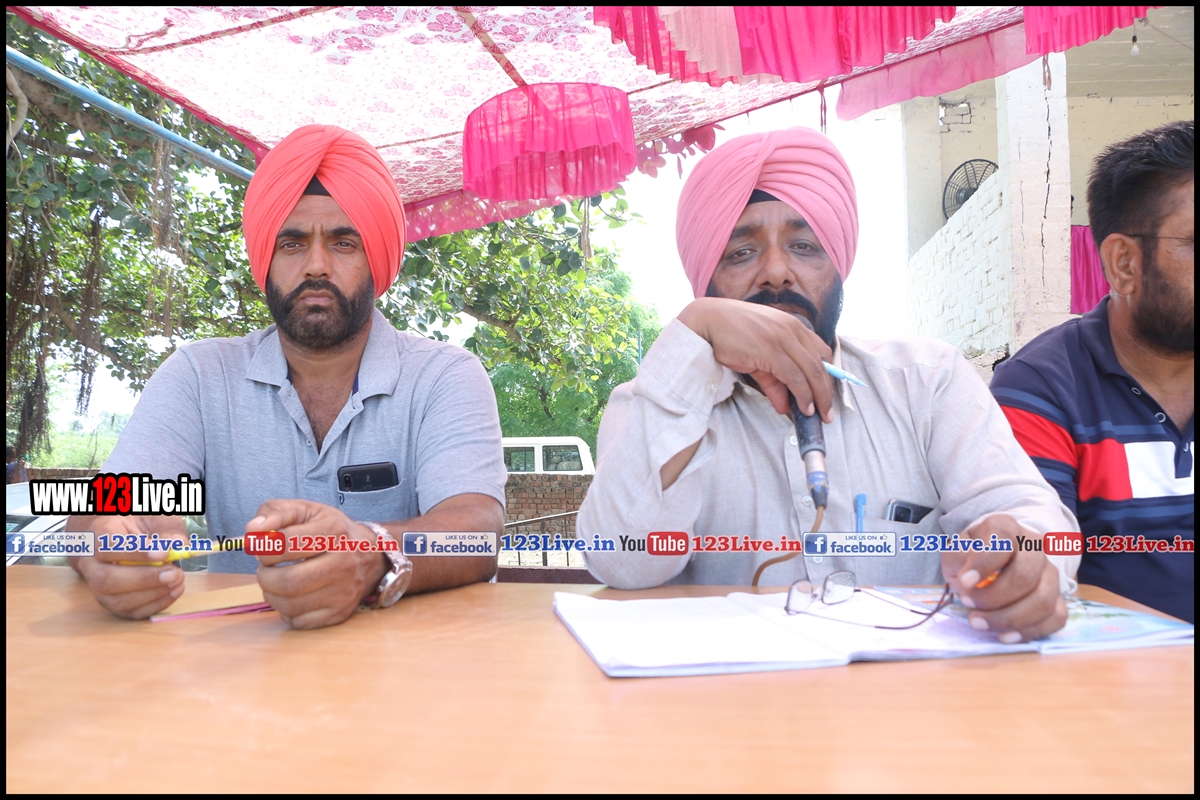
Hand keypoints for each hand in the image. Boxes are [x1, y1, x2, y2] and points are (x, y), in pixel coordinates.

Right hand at [68, 514, 187, 618]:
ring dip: (150, 594)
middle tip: (174, 573)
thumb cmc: (139, 524)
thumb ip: (167, 530)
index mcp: (98, 533)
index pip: (107, 546)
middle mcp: (91, 563)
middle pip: (105, 579)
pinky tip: (173, 592)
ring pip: (115, 600)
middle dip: (144, 579)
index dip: (135, 553)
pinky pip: (128, 612)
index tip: (164, 553)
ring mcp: (97, 586)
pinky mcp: (112, 601)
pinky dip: (153, 605)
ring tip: (177, 581)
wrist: (124, 534)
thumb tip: (177, 545)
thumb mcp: (156, 517)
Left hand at [248, 499, 388, 629]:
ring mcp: (343, 591)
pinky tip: (291, 597)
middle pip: (288, 581)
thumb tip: (252, 530)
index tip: (263, 549)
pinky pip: (300, 622)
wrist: (371, 555)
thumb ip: (276, 512)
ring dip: (271, 595)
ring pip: (290, 605)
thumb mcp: (306, 511)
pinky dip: (286, 612)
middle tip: (266, 570)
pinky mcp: (340, 612)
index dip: (263, 549)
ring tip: (275, 583)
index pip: (284, 544)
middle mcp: (342, 562)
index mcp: (333, 531)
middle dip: (265, 577)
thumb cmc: (331, 531)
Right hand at [677, 297, 834, 419]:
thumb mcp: (759, 357)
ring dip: (817, 397)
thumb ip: (774, 380)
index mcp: (793, 326)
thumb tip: (785, 405)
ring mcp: (782, 338)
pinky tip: (803, 408)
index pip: (821, 352)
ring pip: (811, 372)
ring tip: (817, 415)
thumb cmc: (731, 335)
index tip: (826, 394)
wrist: (708, 321)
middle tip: (827, 413)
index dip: (827, 376)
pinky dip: (802, 395)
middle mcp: (792, 329)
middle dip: (826, 392)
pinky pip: (794, 376)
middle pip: (821, 364)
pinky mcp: (771, 350)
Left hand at [941, 514, 1067, 641]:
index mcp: (1006, 527)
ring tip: (979, 622)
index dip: (984, 564)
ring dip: (1009, 618)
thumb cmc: (972, 554)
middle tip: (967, 603)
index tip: (964, 582)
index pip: (1003, 540)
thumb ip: (958, 558)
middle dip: (993, 597)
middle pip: (1025, 576)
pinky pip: (1056, 618)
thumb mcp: (956, 550)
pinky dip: (1031, 631)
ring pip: (1043, 600)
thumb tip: (968, 580)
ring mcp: (1051, 572)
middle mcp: (1035, 547)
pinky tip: (1005, 636)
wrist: (992, 559)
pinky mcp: (1059, 597)